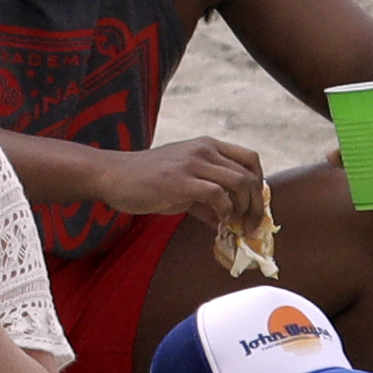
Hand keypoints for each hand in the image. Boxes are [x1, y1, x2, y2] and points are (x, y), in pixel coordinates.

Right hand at [106, 135, 271, 226]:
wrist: (113, 176)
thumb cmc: (146, 180)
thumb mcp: (182, 184)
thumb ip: (207, 199)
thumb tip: (228, 223)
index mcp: (207, 145)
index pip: (250, 159)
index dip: (259, 184)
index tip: (254, 206)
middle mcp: (204, 149)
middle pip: (249, 174)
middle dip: (256, 204)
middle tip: (250, 225)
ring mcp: (193, 163)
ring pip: (240, 183)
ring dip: (245, 210)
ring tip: (236, 226)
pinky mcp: (181, 181)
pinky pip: (218, 196)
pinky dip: (224, 213)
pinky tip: (218, 224)